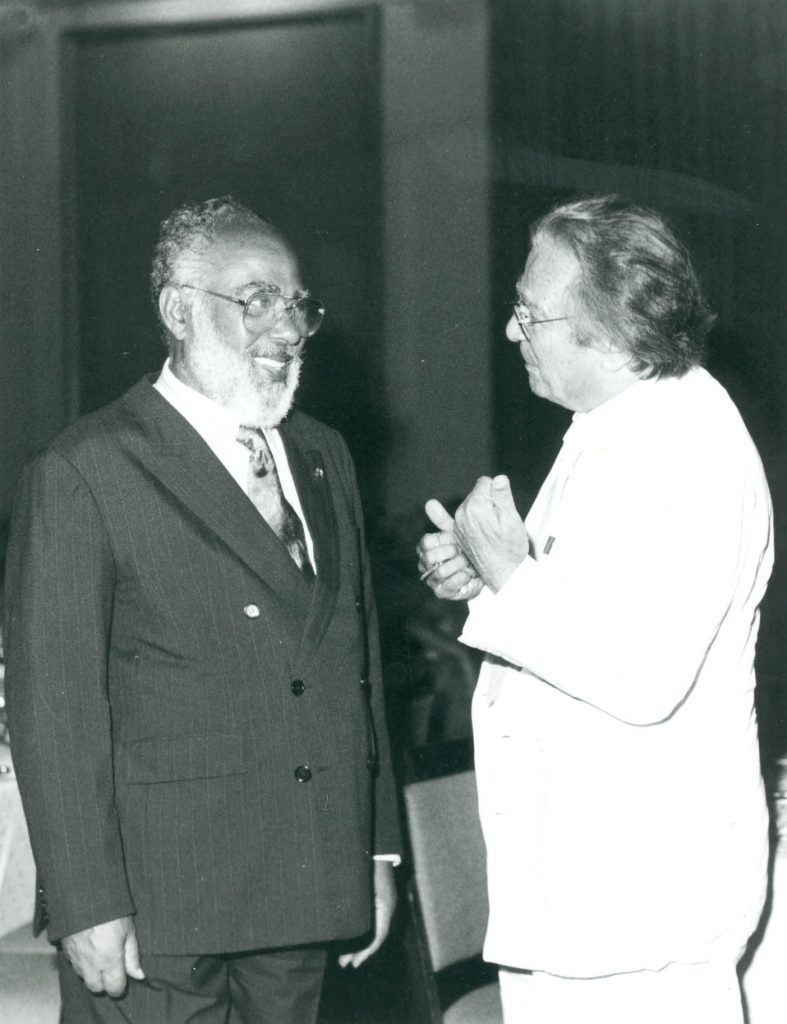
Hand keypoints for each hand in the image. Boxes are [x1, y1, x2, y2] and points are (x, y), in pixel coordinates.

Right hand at [61, 916, 144, 996]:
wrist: (84, 896)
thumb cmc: (111, 911)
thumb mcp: (128, 930)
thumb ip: (132, 956)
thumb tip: (139, 975)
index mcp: (109, 960)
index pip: (114, 989)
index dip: (120, 985)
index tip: (123, 976)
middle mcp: (91, 964)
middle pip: (97, 988)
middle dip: (105, 982)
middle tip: (112, 965)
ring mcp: (76, 959)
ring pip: (84, 978)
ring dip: (92, 973)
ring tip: (100, 954)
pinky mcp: (66, 952)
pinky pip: (75, 967)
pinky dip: (82, 964)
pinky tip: (89, 949)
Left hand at [338, 860, 396, 968]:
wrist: (378, 847)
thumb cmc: (367, 863)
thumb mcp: (357, 885)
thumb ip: (351, 906)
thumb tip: (340, 927)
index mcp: (384, 906)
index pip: (378, 936)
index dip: (365, 952)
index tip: (353, 963)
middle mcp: (387, 906)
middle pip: (375, 935)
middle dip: (360, 951)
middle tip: (344, 963)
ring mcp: (385, 902)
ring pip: (374, 928)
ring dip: (361, 942)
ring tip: (345, 954)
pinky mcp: (380, 897)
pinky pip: (373, 920)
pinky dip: (363, 931)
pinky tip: (352, 934)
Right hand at [416, 499, 482, 600]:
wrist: (481, 569)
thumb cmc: (465, 548)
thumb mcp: (456, 532)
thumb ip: (442, 519)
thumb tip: (429, 502)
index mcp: (426, 548)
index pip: (426, 542)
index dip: (442, 541)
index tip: (455, 540)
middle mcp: (425, 564)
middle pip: (429, 557)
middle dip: (450, 553)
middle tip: (463, 551)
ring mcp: (432, 579)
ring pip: (439, 572)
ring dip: (457, 566)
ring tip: (468, 562)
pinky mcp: (441, 592)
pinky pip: (447, 587)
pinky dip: (460, 578)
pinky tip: (469, 573)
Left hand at [454, 475, 528, 592]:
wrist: (503, 573)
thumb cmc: (510, 548)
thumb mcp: (512, 519)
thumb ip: (503, 496)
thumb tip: (498, 478)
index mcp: (476, 508)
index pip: (485, 482)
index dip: (497, 491)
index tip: (503, 505)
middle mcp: (462, 514)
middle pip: (477, 493)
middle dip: (489, 501)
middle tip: (500, 520)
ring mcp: (458, 525)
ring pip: (471, 505)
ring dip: (481, 511)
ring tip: (493, 529)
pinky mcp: (457, 534)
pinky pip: (463, 517)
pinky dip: (471, 520)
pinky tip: (473, 527)